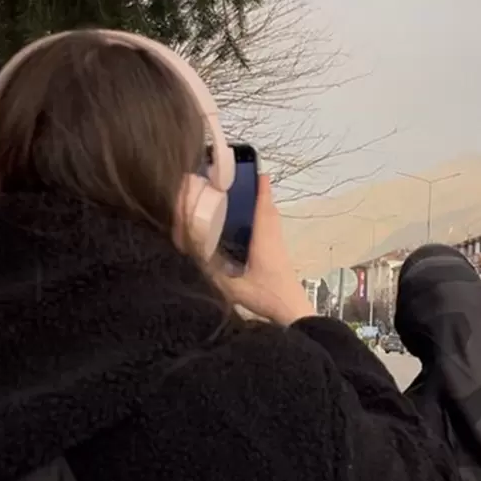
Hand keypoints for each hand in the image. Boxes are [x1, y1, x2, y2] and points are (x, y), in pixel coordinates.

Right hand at [216, 175, 314, 325]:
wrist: (291, 312)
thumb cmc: (265, 296)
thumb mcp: (231, 286)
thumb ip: (210, 269)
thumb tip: (190, 249)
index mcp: (264, 238)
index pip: (263, 205)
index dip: (259, 187)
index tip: (253, 169)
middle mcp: (273, 235)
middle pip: (266, 206)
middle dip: (254, 190)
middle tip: (236, 179)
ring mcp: (277, 243)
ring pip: (269, 216)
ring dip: (258, 203)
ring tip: (238, 195)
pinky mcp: (278, 252)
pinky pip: (269, 226)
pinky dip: (259, 216)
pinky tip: (245, 222)